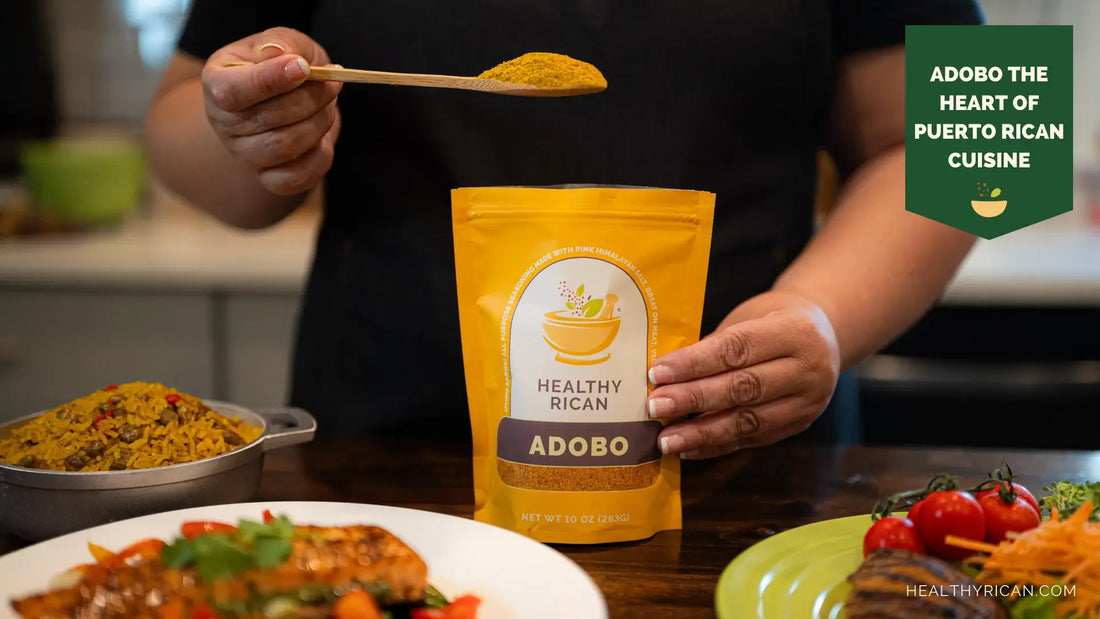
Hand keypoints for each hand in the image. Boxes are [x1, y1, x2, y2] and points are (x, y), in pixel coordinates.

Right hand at [202, 28, 341, 195]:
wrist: (287, 100)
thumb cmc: (282, 66)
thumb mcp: (282, 42)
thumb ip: (280, 44)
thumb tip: (277, 54)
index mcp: (217, 82)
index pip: (231, 92)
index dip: (269, 81)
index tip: (303, 67)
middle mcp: (224, 123)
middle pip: (266, 120)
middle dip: (310, 99)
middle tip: (332, 82)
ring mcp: (245, 155)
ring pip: (284, 147)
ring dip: (319, 123)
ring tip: (328, 105)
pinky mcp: (269, 178)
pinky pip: (296, 178)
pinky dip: (320, 157)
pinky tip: (323, 137)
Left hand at [647, 290, 839, 458]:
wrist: (825, 335)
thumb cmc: (774, 320)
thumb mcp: (751, 317)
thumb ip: (716, 346)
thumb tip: (667, 375)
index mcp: (795, 332)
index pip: (737, 349)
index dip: (695, 363)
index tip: (658, 373)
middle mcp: (808, 370)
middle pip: (743, 387)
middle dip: (694, 399)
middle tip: (655, 406)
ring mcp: (807, 402)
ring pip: (748, 421)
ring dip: (702, 432)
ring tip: (666, 438)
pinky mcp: (798, 425)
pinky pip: (752, 439)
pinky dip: (717, 445)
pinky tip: (688, 448)